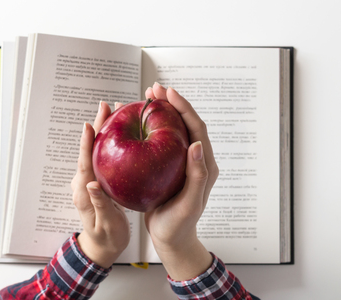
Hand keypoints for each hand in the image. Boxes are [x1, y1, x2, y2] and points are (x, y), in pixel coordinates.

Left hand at [71, 101, 129, 267]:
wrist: (101, 246)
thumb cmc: (107, 238)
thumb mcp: (106, 225)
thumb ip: (99, 205)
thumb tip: (90, 185)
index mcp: (84, 193)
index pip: (84, 164)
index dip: (86, 144)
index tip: (88, 125)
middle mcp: (84, 183)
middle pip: (89, 150)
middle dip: (97, 127)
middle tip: (105, 107)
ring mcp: (89, 180)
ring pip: (96, 150)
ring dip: (103, 130)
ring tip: (113, 112)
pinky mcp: (96, 180)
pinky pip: (101, 156)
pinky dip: (108, 141)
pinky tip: (118, 132)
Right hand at [144, 83, 218, 279]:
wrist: (171, 238)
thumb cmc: (179, 224)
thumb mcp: (189, 204)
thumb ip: (197, 175)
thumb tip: (195, 144)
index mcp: (204, 164)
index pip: (196, 128)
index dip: (184, 108)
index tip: (168, 93)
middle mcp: (195, 159)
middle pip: (184, 123)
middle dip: (171, 103)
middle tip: (153, 89)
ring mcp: (181, 162)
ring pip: (171, 130)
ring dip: (160, 112)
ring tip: (145, 98)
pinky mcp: (168, 167)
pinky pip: (159, 142)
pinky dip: (150, 129)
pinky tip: (135, 123)